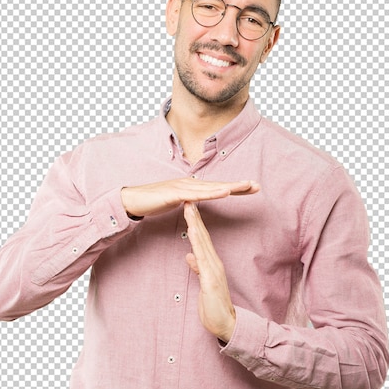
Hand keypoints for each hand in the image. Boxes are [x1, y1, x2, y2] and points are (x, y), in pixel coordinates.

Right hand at [121, 178, 258, 218]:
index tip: (251, 189)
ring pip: (210, 188)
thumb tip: (196, 204)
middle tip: (257, 186)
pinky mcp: (175, 194)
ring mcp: (182, 187)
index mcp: (190, 187)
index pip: (216, 188)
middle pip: (218, 185)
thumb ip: (187, 203)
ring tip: (246, 187)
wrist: (132, 201)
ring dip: (229, 187)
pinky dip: (212, 193)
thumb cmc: (152, 202)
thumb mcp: (175, 203)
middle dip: (238, 185)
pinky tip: (224, 193)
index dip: (234, 188)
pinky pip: (197, 195)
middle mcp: (189, 184)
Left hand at [184, 201, 236, 342]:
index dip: (195, 222)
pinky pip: (203, 258)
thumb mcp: (203, 284)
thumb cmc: (213, 306)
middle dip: (195, 217)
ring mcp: (214, 270)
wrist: (226, 324)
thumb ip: (197, 269)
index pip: (201, 239)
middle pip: (203, 236)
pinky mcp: (212, 280)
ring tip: (189, 208)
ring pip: (203, 243)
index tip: (188, 207)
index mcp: (211, 264)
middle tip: (188, 198)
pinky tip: (193, 233)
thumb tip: (190, 256)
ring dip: (196, 224)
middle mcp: (214, 263)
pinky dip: (198, 244)